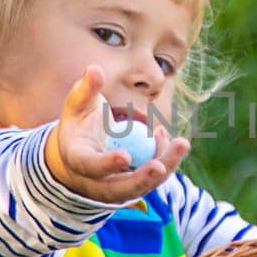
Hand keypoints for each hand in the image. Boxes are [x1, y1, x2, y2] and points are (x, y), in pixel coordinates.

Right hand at [44, 65, 189, 202]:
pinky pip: (153, 177)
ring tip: (180, 143)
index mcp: (78, 159)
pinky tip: (166, 137)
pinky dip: (164, 159)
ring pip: (143, 186)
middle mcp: (96, 181)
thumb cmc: (78, 124)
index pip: (91, 166)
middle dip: (143, 178)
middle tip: (161, 165)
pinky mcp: (134, 185)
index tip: (125, 157)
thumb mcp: (76, 106)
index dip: (107, 163)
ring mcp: (117, 187)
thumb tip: (94, 68)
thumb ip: (86, 89)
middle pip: (122, 187)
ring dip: (165, 167)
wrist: (79, 152)